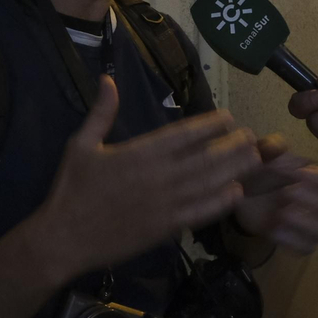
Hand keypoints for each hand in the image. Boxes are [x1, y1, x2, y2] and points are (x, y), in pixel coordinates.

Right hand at [35, 74, 260, 276]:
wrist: (65, 239)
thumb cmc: (72, 190)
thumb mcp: (80, 145)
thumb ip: (101, 113)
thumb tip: (107, 79)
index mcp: (139, 153)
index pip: (183, 135)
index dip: (209, 125)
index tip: (228, 118)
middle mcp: (158, 176)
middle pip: (204, 157)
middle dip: (231, 146)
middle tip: (250, 137)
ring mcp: (164, 204)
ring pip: (208, 183)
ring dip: (233, 169)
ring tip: (253, 158)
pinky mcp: (165, 228)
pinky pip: (199, 212)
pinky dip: (219, 202)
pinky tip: (235, 193)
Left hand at [230, 135, 317, 253]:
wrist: (241, 194)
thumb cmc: (259, 171)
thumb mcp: (260, 155)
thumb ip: (269, 148)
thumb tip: (279, 146)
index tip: (298, 174)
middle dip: (317, 203)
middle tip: (288, 194)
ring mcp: (310, 223)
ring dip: (308, 224)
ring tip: (282, 214)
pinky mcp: (297, 240)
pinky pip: (307, 248)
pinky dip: (293, 242)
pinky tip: (273, 231)